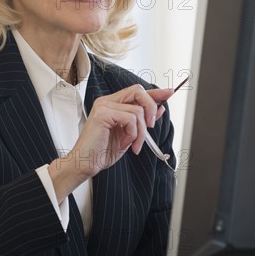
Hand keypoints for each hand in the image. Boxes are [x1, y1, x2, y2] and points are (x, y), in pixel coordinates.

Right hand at [48, 84, 173, 200]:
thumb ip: (141, 122)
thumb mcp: (129, 135)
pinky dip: (132, 134)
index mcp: (112, 105)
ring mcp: (104, 106)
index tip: (169, 93)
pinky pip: (130, 119)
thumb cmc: (102, 151)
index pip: (137, 92)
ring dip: (141, 132)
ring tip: (133, 144)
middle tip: (151, 126)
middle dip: (151, 108)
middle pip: (138, 92)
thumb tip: (159, 110)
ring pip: (137, 110)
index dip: (154, 92)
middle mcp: (107, 102)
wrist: (85, 163)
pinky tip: (124, 142)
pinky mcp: (103, 114)